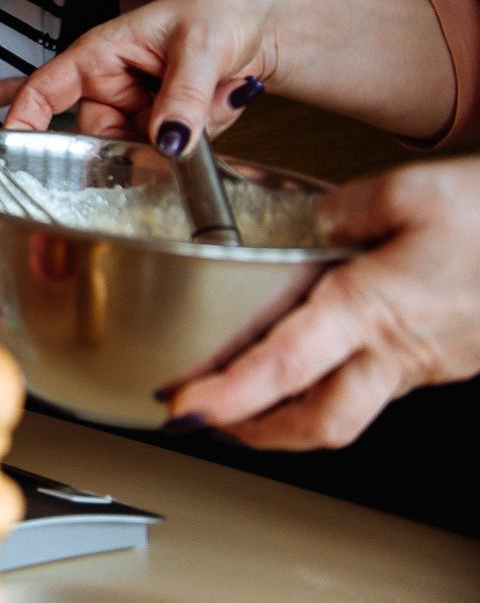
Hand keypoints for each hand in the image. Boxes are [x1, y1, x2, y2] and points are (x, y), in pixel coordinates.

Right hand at [3, 0, 277, 147]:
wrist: (265, 22)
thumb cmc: (221, 10)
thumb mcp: (201, 46)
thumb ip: (183, 97)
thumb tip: (169, 142)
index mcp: (100, 54)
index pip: (45, 90)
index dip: (22, 121)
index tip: (9, 152)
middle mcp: (113, 85)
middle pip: (101, 136)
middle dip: (149, 137)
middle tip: (186, 122)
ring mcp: (140, 107)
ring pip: (146, 147)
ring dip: (190, 130)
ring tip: (219, 92)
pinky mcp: (167, 123)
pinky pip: (176, 149)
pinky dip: (208, 132)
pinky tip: (224, 98)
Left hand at [166, 159, 479, 447]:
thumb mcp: (412, 192)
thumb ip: (346, 211)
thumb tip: (316, 223)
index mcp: (374, 308)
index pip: (284, 367)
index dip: (229, 395)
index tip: (185, 406)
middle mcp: (397, 350)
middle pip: (315, 423)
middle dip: (252, 433)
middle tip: (202, 421)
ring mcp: (424, 363)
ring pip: (346, 412)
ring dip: (289, 416)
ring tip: (243, 400)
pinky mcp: (442, 359)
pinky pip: (376, 388)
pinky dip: (332, 387)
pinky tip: (316, 362)